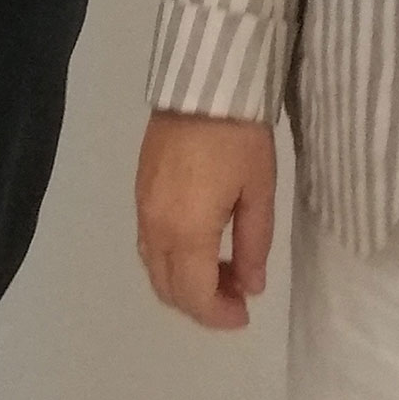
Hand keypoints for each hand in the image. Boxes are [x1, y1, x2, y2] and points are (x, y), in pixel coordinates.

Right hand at [137, 109, 276, 331]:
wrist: (203, 83)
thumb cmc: (239, 137)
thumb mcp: (259, 192)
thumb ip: (254, 245)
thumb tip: (251, 286)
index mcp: (186, 233)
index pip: (195, 296)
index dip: (219, 316)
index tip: (246, 314)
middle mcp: (155, 228)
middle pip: (168, 289)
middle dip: (202, 304)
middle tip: (238, 296)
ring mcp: (142, 209)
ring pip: (155, 269)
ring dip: (185, 283)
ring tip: (224, 272)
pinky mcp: (140, 192)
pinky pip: (149, 244)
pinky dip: (172, 260)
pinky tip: (201, 247)